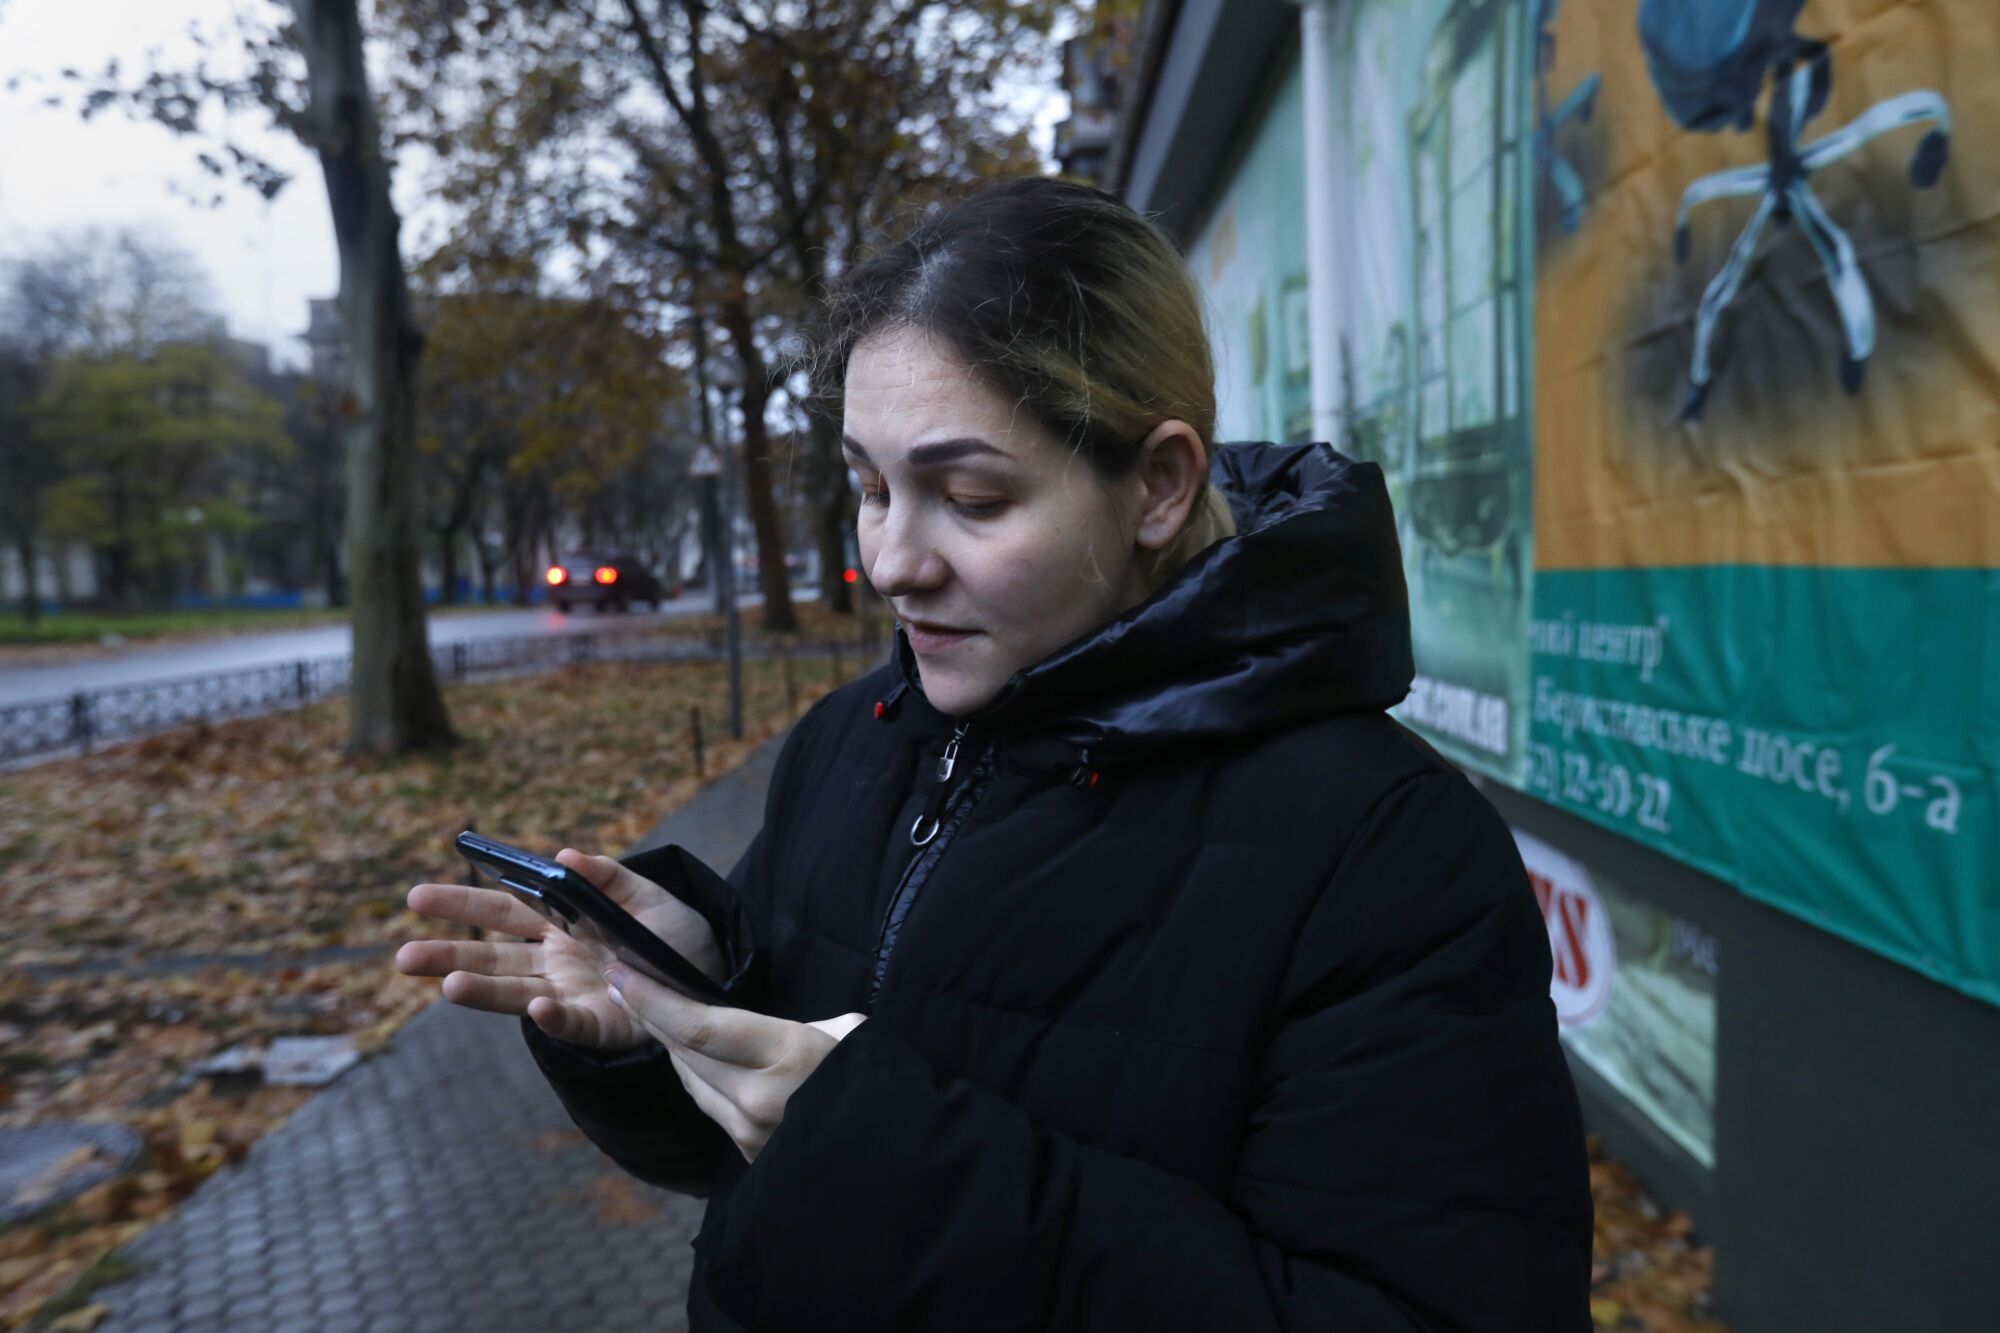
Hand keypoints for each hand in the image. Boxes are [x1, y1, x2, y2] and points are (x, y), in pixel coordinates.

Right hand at [396, 848, 723, 1051]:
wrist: (721, 983)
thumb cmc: (682, 938)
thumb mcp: (650, 898)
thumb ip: (610, 877)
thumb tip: (565, 854)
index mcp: (563, 922)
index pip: (505, 908)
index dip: (464, 901)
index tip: (417, 897)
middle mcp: (556, 959)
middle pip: (493, 954)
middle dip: (448, 953)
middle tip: (402, 955)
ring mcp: (571, 993)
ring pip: (515, 990)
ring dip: (480, 988)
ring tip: (444, 984)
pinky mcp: (598, 1025)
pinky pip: (570, 1021)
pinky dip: (553, 1016)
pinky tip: (537, 1006)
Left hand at [604, 964, 865, 1162]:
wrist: (894, 1158)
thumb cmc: (880, 1084)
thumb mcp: (849, 1035)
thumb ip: (800, 1024)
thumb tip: (767, 1019)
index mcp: (787, 1056)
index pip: (699, 1025)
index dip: (654, 999)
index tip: (622, 973)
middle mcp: (758, 1098)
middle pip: (684, 1050)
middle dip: (650, 1014)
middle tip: (624, 983)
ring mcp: (750, 1132)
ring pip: (691, 1078)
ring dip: (669, 1044)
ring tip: (652, 1010)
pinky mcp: (748, 1154)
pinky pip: (709, 1104)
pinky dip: (695, 1074)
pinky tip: (690, 1055)